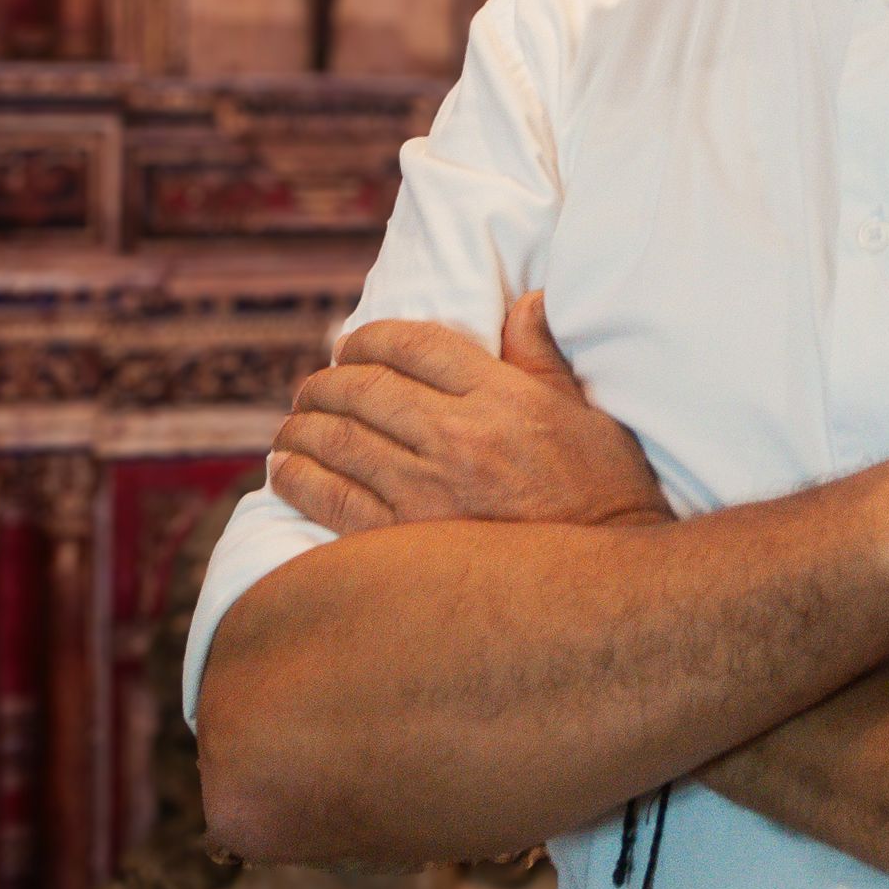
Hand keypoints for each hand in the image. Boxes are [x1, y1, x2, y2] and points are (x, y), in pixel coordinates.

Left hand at [268, 296, 672, 537]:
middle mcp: (459, 435)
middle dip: (327, 382)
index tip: (351, 346)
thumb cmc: (603, 494)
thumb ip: (544, 354)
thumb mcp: (588, 412)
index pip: (414, 345)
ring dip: (303, 426)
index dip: (369, 339)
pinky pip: (332, 499)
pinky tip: (285, 470)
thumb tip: (525, 302)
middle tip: (314, 388)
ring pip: (338, 439)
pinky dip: (299, 478)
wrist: (602, 587)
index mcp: (502, 395)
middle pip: (364, 388)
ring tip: (294, 426)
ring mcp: (428, 490)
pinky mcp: (406, 541)